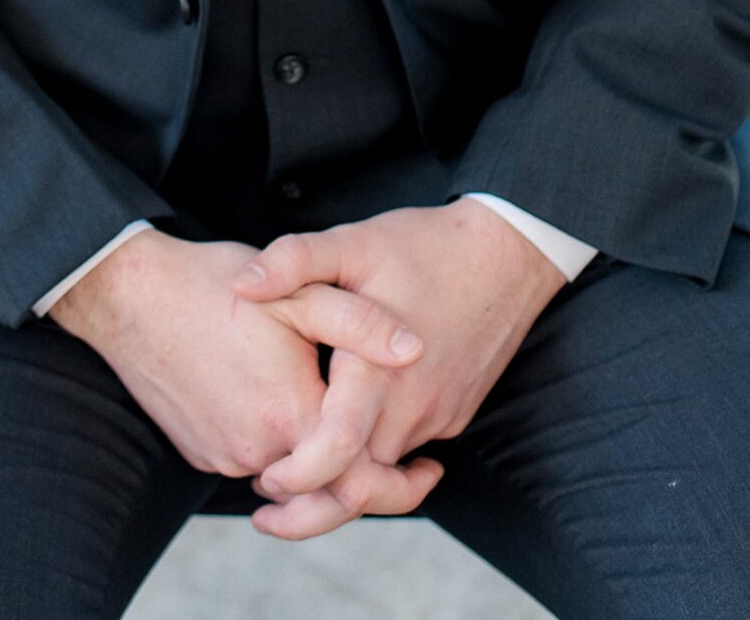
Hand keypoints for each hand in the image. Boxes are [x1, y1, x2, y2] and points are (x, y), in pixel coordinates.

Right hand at [48, 226, 444, 519]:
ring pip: (291, 474)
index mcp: (291, 417)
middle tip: (406, 460)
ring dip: (319, 455)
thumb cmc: (215, 286)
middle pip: (327, 484)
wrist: (131, 295)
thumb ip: (359, 323)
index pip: (361, 475)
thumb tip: (413, 349)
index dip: (402, 480)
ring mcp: (224, 457)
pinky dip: (281, 445)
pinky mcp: (202, 452)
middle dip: (365, 473)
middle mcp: (256, 452)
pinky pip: (255, 460)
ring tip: (342, 415)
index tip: (429, 468)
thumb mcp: (297, 292)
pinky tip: (288, 400)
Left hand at [231, 201, 567, 539]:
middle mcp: (410, 408)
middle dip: (310, 508)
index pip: (336, 453)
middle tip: (263, 504)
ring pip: (384, 473)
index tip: (264, 480)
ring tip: (297, 467)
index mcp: (377, 372)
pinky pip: (408, 450)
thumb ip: (295, 261)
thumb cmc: (425, 246)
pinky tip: (349, 429)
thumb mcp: (353, 242)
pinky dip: (376, 454)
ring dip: (343, 480)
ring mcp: (437, 418)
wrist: (508, 253)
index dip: (297, 479)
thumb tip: (241, 285)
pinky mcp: (454, 416)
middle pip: (360, 487)